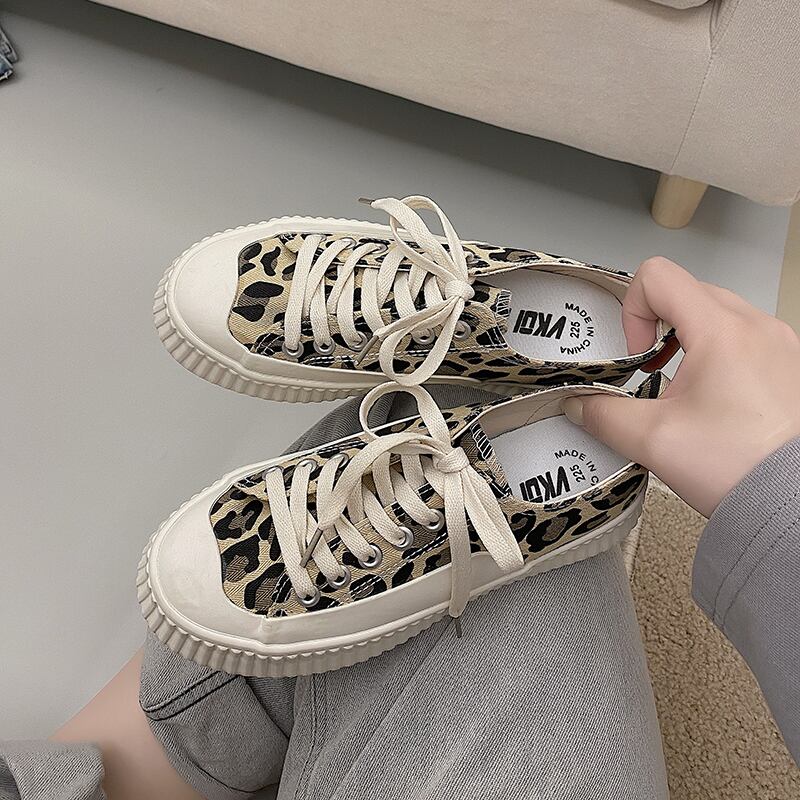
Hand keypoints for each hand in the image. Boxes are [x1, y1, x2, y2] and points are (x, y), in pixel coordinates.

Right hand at [561, 257, 799, 516]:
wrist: (796, 503)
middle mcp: (757, 326)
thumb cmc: (739, 466)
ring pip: (719, 314)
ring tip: (685, 389)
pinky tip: (716, 400)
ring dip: (690, 341)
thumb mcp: (653, 440)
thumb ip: (603, 415)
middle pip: (688, 292)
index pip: (658, 276)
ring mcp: (781, 344)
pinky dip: (720, 356)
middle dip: (659, 328)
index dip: (632, 310)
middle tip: (653, 371)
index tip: (637, 355)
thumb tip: (579, 405)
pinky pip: (746, 338)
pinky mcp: (792, 365)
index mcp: (722, 331)